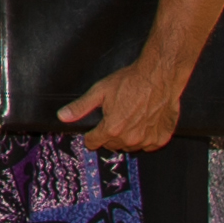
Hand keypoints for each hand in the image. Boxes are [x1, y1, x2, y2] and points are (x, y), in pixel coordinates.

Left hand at [61, 64, 179, 154]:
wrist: (158, 76)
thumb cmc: (130, 81)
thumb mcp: (100, 91)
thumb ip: (80, 107)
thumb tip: (62, 117)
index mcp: (112, 129)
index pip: (93, 142)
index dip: (91, 135)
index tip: (92, 130)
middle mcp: (129, 139)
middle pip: (111, 145)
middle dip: (108, 135)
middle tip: (113, 118)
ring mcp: (147, 141)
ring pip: (129, 146)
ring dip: (126, 137)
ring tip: (129, 118)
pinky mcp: (160, 138)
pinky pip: (148, 145)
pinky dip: (145, 137)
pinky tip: (144, 123)